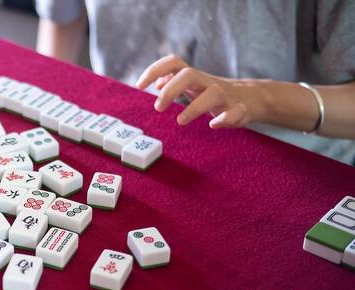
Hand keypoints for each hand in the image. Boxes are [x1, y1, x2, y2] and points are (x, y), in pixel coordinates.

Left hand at [136, 54, 263, 128]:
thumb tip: (156, 83)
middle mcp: (208, 82)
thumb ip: (174, 81)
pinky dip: (225, 118)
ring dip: (195, 107)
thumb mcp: (193, 85)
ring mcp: (226, 95)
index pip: (173, 62)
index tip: (139, 85)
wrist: (252, 98)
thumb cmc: (215, 93)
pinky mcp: (240, 109)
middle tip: (158, 108)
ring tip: (180, 120)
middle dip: (171, 90)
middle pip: (188, 74)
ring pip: (213, 93)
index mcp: (194, 77)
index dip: (154, 70)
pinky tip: (214, 125)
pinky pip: (236, 112)